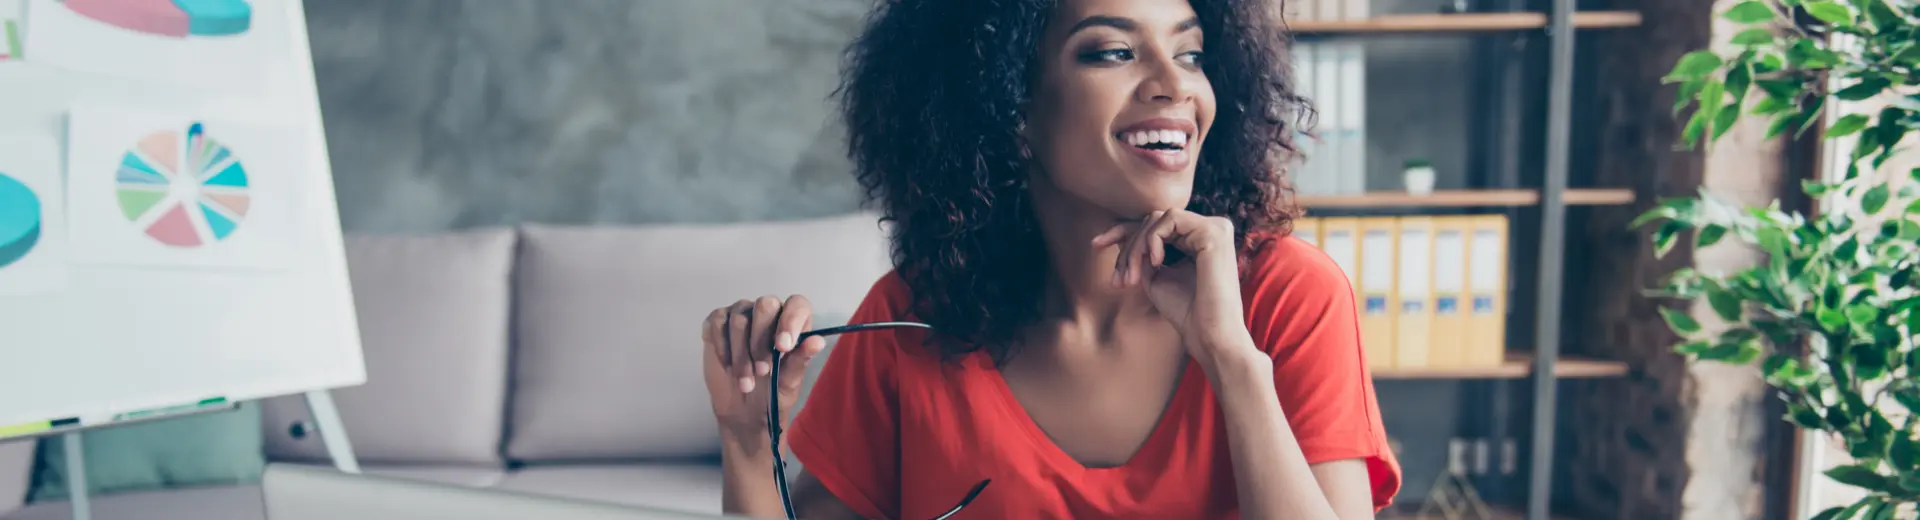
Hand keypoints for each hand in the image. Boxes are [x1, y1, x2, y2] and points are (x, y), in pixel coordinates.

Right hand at [701, 295, 830, 440]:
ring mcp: (741, 313)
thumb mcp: (789, 382)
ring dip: (741, 355)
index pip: (797, 304)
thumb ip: (801, 360)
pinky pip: (718, 323)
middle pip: (765, 305)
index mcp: (793, 322)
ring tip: (746, 383)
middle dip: (761, 342)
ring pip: (739, 320)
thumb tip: (817, 342)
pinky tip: (728, 368)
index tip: (783, 347)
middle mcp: (769, 312)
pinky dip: (722, 349)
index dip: (790, 321)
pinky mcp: (718, 321)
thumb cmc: (773, 393)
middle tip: (763, 372)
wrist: (744, 411)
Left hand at [1092, 209, 1251, 359]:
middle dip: (1127, 246)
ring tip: (1132, 278)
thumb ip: (1144, 254)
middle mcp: (1211, 229)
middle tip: (1118, 280)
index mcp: (1200, 240)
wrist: (1209, 335)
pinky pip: (1170, 219)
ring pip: (1158, 218)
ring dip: (1136, 246)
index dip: (1123, 231)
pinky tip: (1155, 263)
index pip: (1156, 225)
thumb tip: (1123, 234)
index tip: (1095, 244)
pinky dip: (1153, 239)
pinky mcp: (1214, 232)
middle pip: (1154, 220)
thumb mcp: (1156, 277)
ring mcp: (1216, 228)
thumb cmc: (1186, 313)